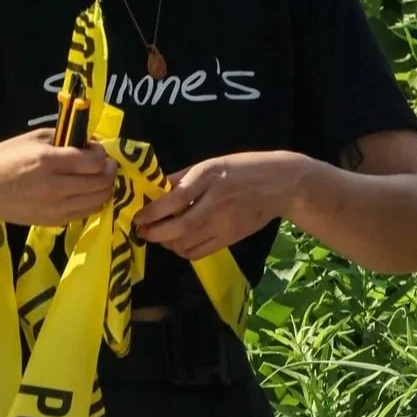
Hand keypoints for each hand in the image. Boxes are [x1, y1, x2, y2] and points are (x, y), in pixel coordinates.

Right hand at [0, 129, 115, 227]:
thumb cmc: (3, 159)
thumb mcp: (31, 138)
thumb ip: (61, 137)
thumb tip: (86, 142)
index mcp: (49, 161)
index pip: (93, 161)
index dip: (101, 152)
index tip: (94, 147)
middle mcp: (56, 187)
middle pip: (100, 181)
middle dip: (108, 169)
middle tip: (104, 162)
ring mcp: (56, 208)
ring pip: (98, 200)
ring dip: (105, 187)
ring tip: (98, 177)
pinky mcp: (54, 222)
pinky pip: (86, 213)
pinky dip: (93, 201)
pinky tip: (87, 192)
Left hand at [133, 151, 304, 260]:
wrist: (279, 185)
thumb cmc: (241, 168)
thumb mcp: (210, 163)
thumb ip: (182, 177)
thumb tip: (155, 188)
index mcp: (209, 177)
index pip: (175, 199)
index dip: (153, 211)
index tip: (138, 216)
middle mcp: (216, 202)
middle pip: (180, 227)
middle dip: (155, 233)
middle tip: (142, 231)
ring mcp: (225, 224)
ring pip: (188, 244)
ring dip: (167, 243)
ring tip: (158, 235)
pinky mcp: (230, 239)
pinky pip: (200, 252)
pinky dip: (183, 251)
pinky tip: (178, 242)